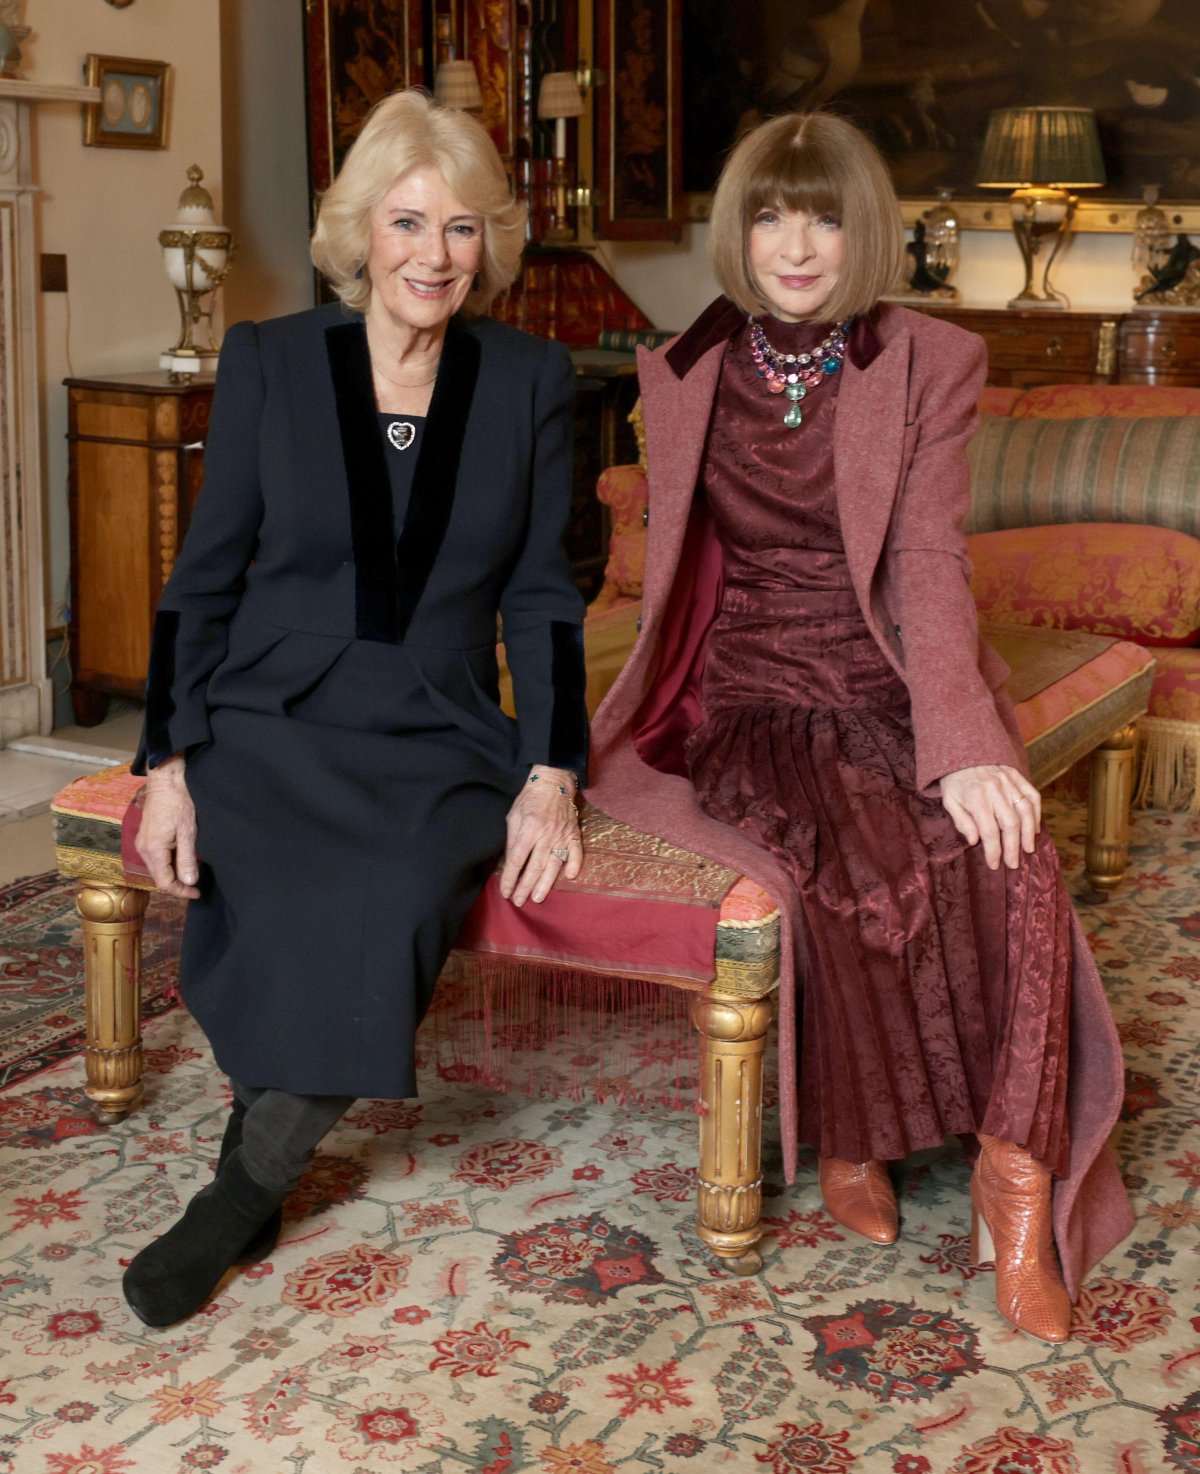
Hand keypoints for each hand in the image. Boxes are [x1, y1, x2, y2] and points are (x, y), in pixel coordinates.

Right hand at [135, 755, 201, 899]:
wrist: (166, 781)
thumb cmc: (179, 803)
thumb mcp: (188, 832)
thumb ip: (187, 859)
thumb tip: (189, 882)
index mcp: (153, 850)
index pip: (164, 882)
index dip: (181, 891)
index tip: (197, 893)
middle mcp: (143, 849)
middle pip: (158, 877)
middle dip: (177, 884)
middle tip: (196, 887)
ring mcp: (142, 843)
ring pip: (157, 868)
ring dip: (173, 874)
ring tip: (192, 873)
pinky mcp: (145, 837)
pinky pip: (155, 858)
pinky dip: (168, 863)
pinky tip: (182, 860)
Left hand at [499, 765, 582, 906]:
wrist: (553, 783)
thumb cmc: (530, 799)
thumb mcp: (513, 816)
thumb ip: (512, 839)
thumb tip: (510, 862)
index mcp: (529, 829)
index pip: (517, 860)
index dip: (510, 878)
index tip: (505, 891)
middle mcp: (546, 834)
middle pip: (535, 867)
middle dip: (525, 887)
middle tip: (519, 902)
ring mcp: (562, 835)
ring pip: (554, 864)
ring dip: (546, 884)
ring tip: (537, 898)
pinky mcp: (574, 834)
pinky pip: (576, 852)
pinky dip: (574, 865)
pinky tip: (570, 877)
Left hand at [939, 764, 1039, 870]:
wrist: (963, 750)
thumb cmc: (955, 781)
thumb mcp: (950, 801)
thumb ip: (962, 821)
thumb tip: (975, 841)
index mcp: (976, 797)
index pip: (989, 830)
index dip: (994, 850)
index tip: (995, 864)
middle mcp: (995, 789)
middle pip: (1010, 823)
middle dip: (1013, 847)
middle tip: (1013, 863)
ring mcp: (1009, 781)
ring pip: (1025, 811)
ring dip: (1029, 833)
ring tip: (1028, 849)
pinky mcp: (1017, 775)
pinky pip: (1032, 795)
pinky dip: (1036, 813)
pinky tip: (1035, 828)